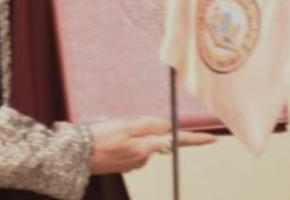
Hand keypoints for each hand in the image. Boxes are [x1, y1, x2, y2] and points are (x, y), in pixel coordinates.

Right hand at [88, 117, 215, 174]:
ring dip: (132, 135)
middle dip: (147, 129)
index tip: (213, 139)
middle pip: (156, 138)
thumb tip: (169, 127)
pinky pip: (131, 149)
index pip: (178, 141)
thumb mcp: (127, 125)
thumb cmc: (100, 139)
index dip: (196, 139)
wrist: (75, 158)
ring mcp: (133, 163)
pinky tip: (109, 139)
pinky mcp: (123, 165)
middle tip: (123, 125)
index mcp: (147, 146)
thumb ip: (151, 125)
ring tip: (112, 130)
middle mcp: (144, 157)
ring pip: (142, 143)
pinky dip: (124, 142)